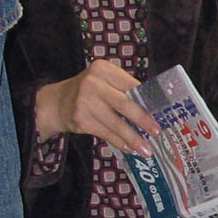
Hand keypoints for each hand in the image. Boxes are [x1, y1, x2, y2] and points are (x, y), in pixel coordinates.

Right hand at [34, 60, 159, 154]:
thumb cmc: (88, 91)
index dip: (147, 99)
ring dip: (133, 138)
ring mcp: (84, 102)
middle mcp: (92, 83)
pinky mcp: (80, 120)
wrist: (55, 103)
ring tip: (146, 149)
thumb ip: (122, 88)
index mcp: (102, 69)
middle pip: (124, 104)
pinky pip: (105, 133)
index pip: (130, 84)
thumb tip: (152, 108)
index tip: (161, 111)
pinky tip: (130, 148)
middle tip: (157, 131)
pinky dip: (119, 142)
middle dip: (143, 120)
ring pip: (115, 123)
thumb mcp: (102, 80)